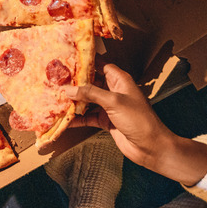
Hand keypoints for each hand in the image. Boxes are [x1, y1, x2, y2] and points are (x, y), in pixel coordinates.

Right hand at [66, 60, 206, 185]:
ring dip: (74, 100)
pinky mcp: (105, 121)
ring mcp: (109, 106)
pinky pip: (88, 116)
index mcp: (119, 80)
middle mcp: (113, 91)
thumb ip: (90, 93)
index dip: (86, 62)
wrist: (151, 147)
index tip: (68, 59)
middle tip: (55, 79)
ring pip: (87, 100)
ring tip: (55, 97)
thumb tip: (68, 89)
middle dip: (75, 82)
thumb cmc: (138, 119)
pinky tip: (64, 119)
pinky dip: (77, 117)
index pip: (100, 65)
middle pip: (90, 82)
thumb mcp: (114, 101)